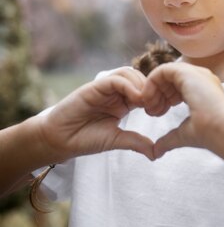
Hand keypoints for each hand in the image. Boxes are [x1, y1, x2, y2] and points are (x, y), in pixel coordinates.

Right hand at [37, 68, 153, 161]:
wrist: (60, 140)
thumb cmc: (85, 139)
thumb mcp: (116, 139)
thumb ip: (136, 142)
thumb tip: (156, 153)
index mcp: (124, 102)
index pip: (145, 90)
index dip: (156, 97)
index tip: (161, 111)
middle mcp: (115, 92)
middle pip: (140, 78)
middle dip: (151, 89)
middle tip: (155, 106)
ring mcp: (105, 88)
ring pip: (129, 73)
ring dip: (141, 85)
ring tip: (145, 102)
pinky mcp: (95, 86)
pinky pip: (115, 79)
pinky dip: (128, 86)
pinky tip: (135, 99)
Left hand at [140, 62, 223, 158]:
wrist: (221, 130)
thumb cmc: (208, 134)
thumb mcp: (183, 135)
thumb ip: (168, 139)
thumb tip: (156, 152)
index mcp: (203, 90)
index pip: (177, 87)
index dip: (163, 99)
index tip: (157, 114)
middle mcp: (200, 79)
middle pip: (170, 79)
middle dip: (157, 94)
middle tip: (151, 112)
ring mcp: (195, 74)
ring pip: (165, 73)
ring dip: (153, 89)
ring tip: (150, 107)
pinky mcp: (187, 73)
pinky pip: (162, 69)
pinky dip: (151, 82)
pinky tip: (148, 98)